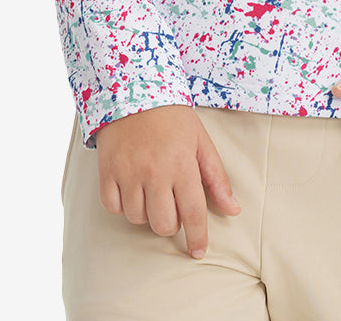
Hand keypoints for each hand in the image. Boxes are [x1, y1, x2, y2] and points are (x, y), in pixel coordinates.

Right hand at [95, 104, 241, 258]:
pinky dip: (122, 204)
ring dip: (146, 212)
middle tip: (172, 203)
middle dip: (171, 222)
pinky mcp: (107, 171)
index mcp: (182, 164)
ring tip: (151, 189)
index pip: (193, 213)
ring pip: (137, 218)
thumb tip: (233, 210)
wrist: (134, 89)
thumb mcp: (200, 141)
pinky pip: (113, 207)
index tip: (198, 251)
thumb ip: (216, 178)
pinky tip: (130, 188)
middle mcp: (154, 172)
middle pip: (163, 224)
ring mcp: (128, 172)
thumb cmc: (172, 117)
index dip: (197, 237)